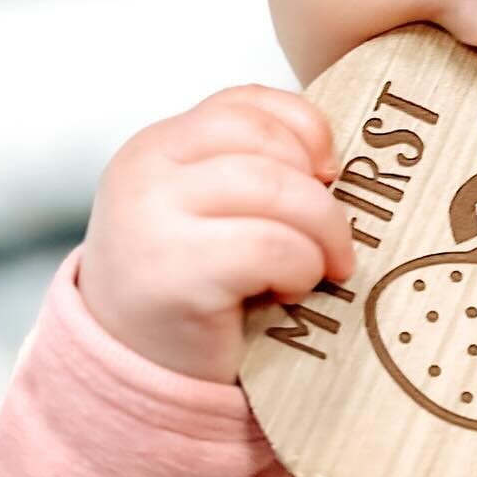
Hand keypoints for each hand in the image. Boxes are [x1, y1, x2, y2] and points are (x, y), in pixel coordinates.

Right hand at [79, 86, 353, 383]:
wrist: (137, 375)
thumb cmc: (197, 291)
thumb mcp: (213, 213)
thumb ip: (254, 170)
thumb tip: (339, 163)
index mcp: (158, 146)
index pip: (246, 102)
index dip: (306, 129)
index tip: (328, 173)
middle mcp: (146, 170)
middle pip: (269, 140)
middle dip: (321, 191)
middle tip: (334, 240)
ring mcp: (151, 218)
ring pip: (278, 188)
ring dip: (321, 233)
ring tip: (319, 269)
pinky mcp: (173, 272)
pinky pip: (272, 246)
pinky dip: (300, 269)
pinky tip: (287, 293)